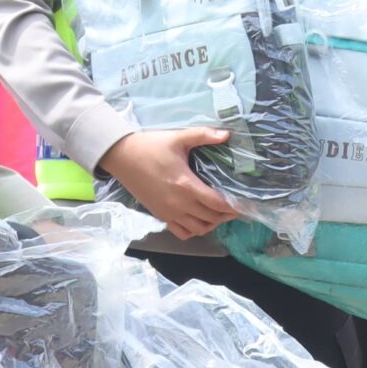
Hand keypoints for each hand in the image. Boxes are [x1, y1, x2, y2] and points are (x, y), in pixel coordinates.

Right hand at [99, 129, 237, 239]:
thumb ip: (203, 135)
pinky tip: (199, 219)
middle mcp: (179, 204)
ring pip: (198, 229)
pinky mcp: (160, 216)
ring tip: (219, 214)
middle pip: (211, 219)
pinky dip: (194, 230)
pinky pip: (181, 233)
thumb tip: (227, 134)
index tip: (246, 206)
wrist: (121, 156)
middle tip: (235, 208)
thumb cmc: (150, 146)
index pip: (217, 204)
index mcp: (186, 185)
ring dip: (212, 224)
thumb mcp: (178, 137)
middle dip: (226, 216)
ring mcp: (168, 213)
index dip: (234, 207)